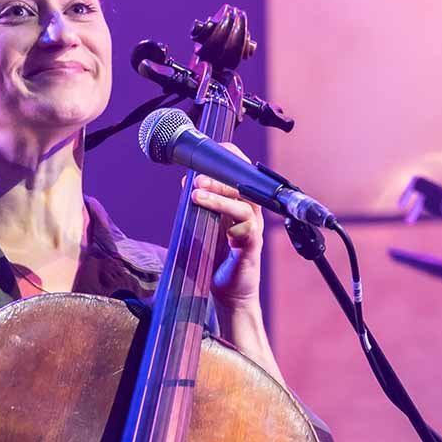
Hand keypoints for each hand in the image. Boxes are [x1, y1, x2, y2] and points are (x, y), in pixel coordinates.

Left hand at [188, 142, 265, 309]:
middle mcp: (251, 215)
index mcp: (240, 206)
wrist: (229, 293)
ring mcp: (253, 231)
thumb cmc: (218, 256)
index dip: (232, 159)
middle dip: (218, 179)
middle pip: (242, 187)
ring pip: (243, 206)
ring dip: (220, 198)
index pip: (241, 176)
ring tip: (197, 195)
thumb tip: (188, 179)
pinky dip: (234, 225)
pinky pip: (247, 231)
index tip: (217, 148)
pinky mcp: (250, 249)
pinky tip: (222, 225)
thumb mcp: (206, 224)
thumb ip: (202, 202)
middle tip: (196, 179)